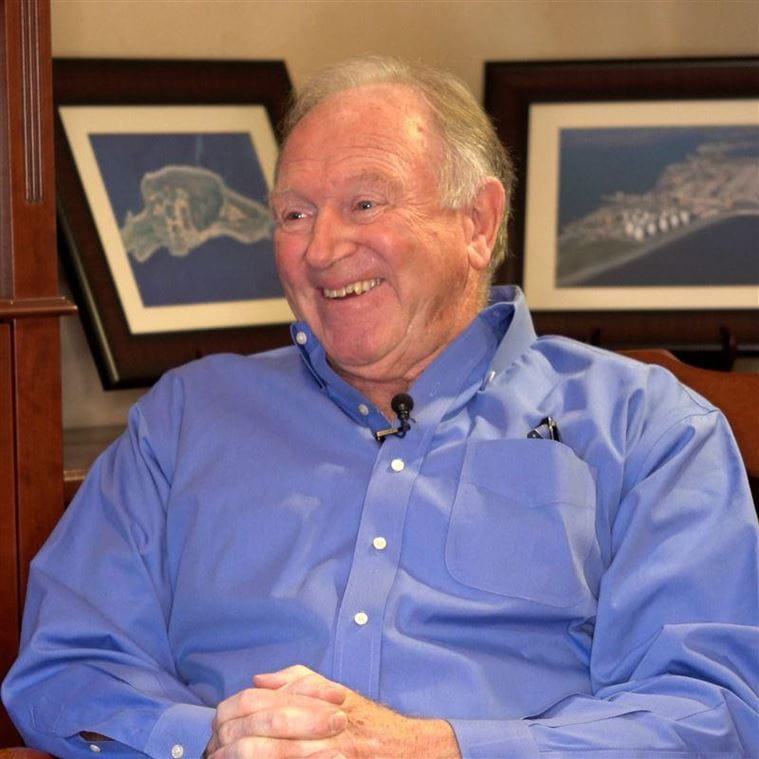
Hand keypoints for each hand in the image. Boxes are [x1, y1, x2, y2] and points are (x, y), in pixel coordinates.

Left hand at [205, 664, 460, 758]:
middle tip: (212, 753)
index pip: (258, 703)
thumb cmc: (364, 720)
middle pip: (256, 737)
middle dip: (228, 747)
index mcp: (314, 701)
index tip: (216, 728)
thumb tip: (258, 680)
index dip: (231, 716)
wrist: (404, 750)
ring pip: (268, 757)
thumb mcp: (332, 690)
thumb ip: (296, 680)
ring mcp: (324, 753)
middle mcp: (317, 727)